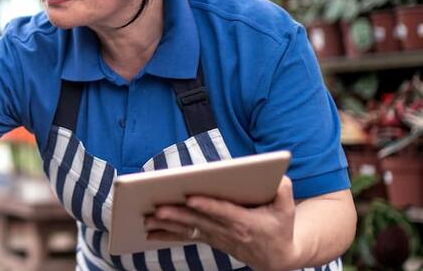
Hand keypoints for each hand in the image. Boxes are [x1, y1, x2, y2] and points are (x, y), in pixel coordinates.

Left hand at [144, 176, 301, 270]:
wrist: (278, 258)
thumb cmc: (280, 228)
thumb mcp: (287, 210)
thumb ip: (284, 192)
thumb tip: (278, 175)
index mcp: (245, 223)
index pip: (223, 213)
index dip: (207, 206)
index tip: (191, 199)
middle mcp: (228, 232)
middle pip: (200, 222)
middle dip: (178, 215)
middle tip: (158, 209)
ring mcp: (217, 238)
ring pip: (189, 230)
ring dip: (167, 226)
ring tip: (147, 220)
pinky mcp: (210, 240)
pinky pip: (187, 237)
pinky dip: (168, 235)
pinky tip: (150, 233)